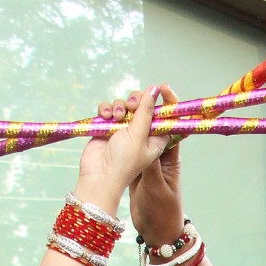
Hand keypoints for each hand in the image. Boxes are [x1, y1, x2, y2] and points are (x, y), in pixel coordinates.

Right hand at [73, 82, 172, 213]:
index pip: (165, 116)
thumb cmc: (124, 164)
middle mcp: (141, 134)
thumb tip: (154, 89)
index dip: (166, 101)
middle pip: (144, 106)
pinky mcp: (108, 129)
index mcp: (156, 139)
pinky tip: (105, 116)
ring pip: (125, 105)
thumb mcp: (139, 136)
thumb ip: (146, 112)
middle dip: (138, 101)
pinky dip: (106, 109)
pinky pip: (109, 110)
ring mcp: (124, 131)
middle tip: (132, 106)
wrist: (98, 178)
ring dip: (120, 106)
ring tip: (116, 117)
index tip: (163, 87)